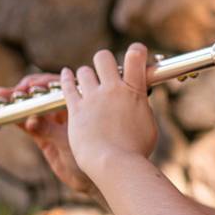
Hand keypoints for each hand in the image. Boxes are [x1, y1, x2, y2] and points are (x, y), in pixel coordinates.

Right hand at [0, 73, 94, 195]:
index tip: (29, 85)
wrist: (93, 180)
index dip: (42, 83)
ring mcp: (54, 125)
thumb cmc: (93, 157)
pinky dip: (18, 119)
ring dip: (19, 102)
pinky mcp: (45, 139)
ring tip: (4, 96)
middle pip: (43, 95)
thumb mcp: (69, 141)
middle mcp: (66, 112)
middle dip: (26, 90)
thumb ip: (49, 131)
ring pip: (34, 108)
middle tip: (12, 92)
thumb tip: (31, 121)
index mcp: (79, 105)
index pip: (58, 87)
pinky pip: (29, 125)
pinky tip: (8, 115)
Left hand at [60, 43, 157, 177]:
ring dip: (87, 74)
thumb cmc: (136, 150)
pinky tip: (67, 74)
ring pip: (84, 70)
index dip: (136, 50)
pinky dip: (67, 78)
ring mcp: (92, 98)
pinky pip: (68, 86)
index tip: (136, 54)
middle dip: (104, 61)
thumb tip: (139, 103)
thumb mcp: (148, 125)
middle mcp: (113, 89)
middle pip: (103, 57)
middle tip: (106, 71)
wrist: (114, 163)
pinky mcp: (76, 108)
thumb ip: (141, 108)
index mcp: (134, 91)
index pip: (136, 56)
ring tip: (89, 80)